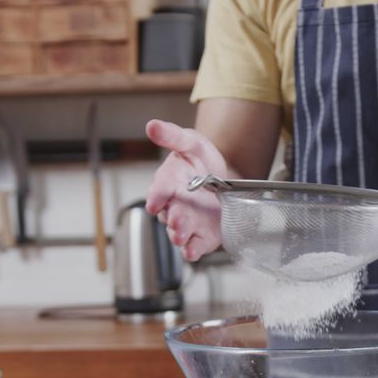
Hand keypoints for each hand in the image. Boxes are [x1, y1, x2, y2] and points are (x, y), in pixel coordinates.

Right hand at [145, 119, 227, 260]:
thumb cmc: (201, 160)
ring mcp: (187, 222)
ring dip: (179, 235)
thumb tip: (152, 125)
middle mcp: (174, 205)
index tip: (154, 202)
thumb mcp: (191, 142)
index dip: (156, 196)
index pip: (159, 190)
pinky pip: (194, 246)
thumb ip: (173, 136)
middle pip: (169, 215)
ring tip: (182, 234)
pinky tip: (192, 252)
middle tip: (177, 220)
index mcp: (168, 182)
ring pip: (179, 233)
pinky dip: (192, 251)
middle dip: (173, 218)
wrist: (225, 178)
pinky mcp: (201, 236)